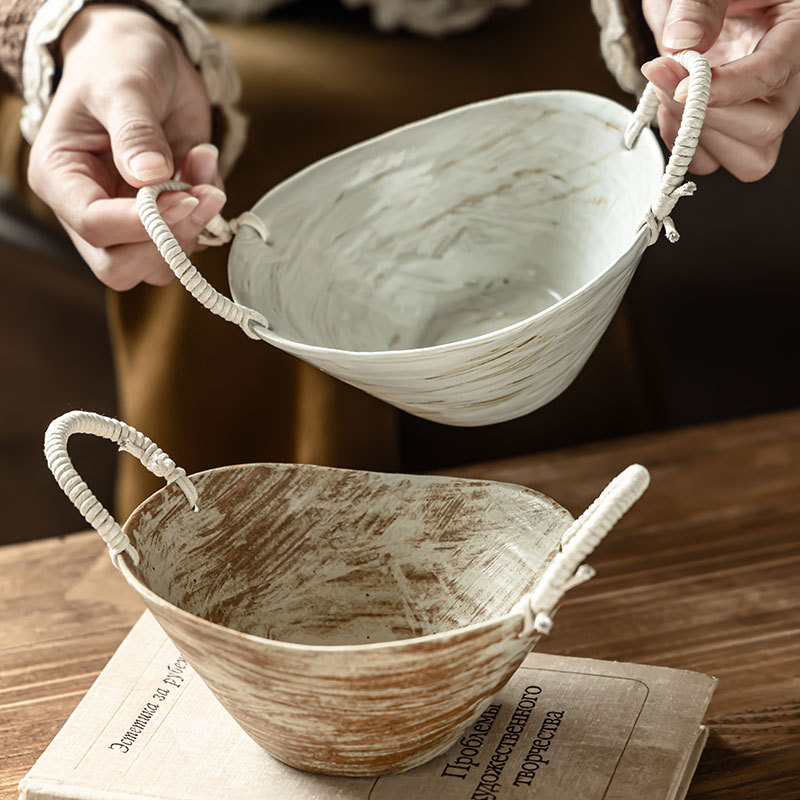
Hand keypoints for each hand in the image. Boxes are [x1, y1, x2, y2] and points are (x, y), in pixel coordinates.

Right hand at [27, 4, 225, 289]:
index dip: (142, 223)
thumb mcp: (125, 85)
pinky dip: (209, 216)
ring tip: (204, 166)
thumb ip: (136, 130)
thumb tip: (150, 176)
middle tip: (203, 195)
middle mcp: (90, 208)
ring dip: (194, 228)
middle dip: (168, 239)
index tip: (185, 196)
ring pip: (158, 265)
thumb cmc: (121, 63)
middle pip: (120, 267)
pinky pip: (189, 243)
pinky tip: (206, 167)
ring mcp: (128, 220)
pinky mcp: (164, 219)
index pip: (93, 225)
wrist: (144, 57)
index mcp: (61, 177)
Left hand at [641, 0, 799, 180]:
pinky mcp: (726, 129)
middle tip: (665, 78)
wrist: (690, 3)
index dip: (727, 89)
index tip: (683, 88)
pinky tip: (669, 110)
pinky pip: (711, 161)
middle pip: (765, 128)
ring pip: (745, 158)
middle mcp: (782, 80)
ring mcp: (755, 109)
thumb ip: (699, 5)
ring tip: (667, 95)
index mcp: (792, 33)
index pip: (773, 74)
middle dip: (707, 115)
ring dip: (696, 138)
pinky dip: (683, 146)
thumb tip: (682, 44)